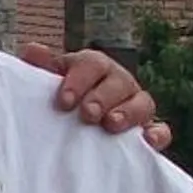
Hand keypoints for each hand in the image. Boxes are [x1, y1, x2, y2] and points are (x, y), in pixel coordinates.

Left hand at [19, 43, 173, 151]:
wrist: (73, 124)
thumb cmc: (60, 98)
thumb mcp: (47, 82)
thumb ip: (41, 68)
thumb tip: (32, 51)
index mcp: (94, 67)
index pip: (92, 64)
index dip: (79, 80)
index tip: (64, 101)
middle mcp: (118, 82)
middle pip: (119, 81)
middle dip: (102, 97)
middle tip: (87, 114)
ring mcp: (135, 105)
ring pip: (143, 102)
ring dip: (129, 113)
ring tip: (111, 125)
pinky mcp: (147, 130)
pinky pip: (160, 129)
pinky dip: (158, 134)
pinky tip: (148, 141)